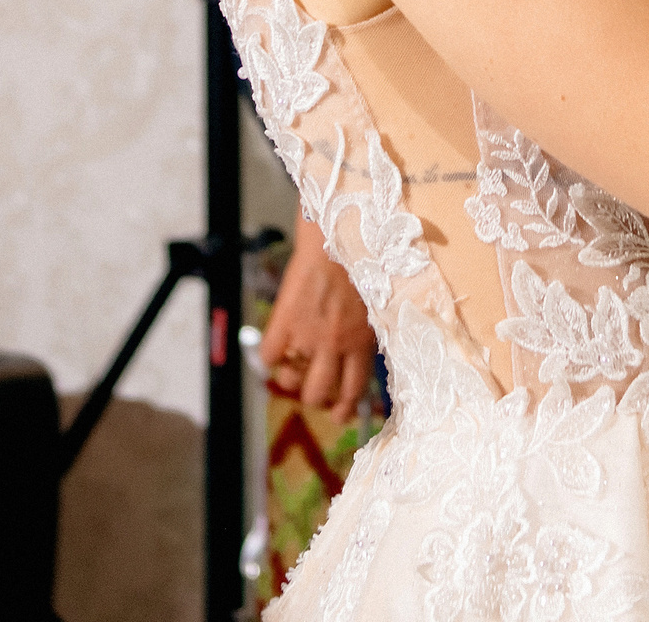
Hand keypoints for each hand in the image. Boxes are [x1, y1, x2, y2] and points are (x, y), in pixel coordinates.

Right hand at [261, 231, 377, 412]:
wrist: (338, 232)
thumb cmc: (366, 261)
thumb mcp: (378, 302)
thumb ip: (369, 330)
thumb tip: (364, 354)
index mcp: (363, 341)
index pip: (354, 390)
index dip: (344, 408)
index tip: (339, 415)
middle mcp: (335, 345)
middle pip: (318, 394)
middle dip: (315, 398)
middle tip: (314, 392)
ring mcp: (307, 335)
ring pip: (291, 383)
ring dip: (290, 380)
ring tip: (294, 368)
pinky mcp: (284, 320)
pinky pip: (269, 357)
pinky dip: (270, 357)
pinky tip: (278, 347)